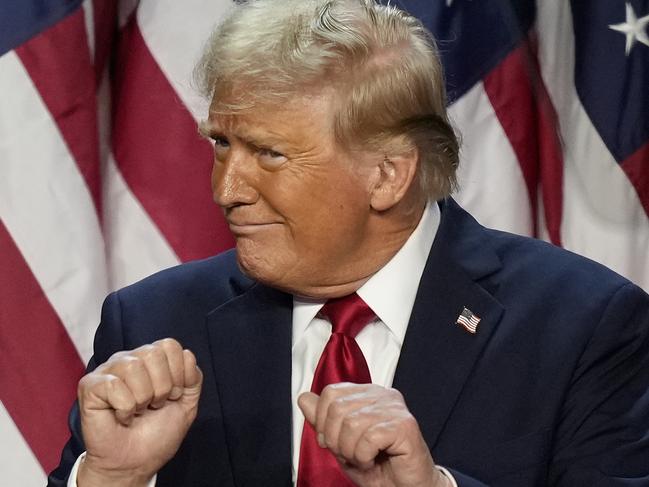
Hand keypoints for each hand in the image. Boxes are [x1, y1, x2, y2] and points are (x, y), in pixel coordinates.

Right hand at [76, 338, 202, 486]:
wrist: (135, 463)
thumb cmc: (157, 433)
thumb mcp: (187, 403)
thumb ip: (193, 377)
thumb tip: (187, 354)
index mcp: (152, 359)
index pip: (170, 346)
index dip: (178, 374)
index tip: (173, 396)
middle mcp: (129, 359)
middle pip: (154, 353)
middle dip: (162, 387)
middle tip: (154, 405)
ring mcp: (108, 370)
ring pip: (133, 367)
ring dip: (143, 398)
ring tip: (138, 411)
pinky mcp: (90, 385)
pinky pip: (114, 386)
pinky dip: (124, 408)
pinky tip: (121, 416)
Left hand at [298, 383, 449, 486]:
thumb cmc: (376, 466)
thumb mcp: (340, 443)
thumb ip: (322, 420)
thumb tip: (303, 398)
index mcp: (366, 393)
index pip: (330, 392)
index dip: (322, 421)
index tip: (331, 442)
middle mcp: (382, 394)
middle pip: (337, 408)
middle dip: (335, 440)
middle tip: (349, 455)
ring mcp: (395, 407)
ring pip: (351, 423)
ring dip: (350, 451)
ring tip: (362, 459)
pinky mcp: (405, 425)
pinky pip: (369, 438)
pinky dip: (364, 457)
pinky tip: (373, 461)